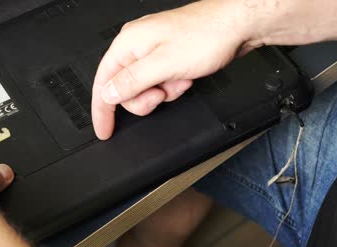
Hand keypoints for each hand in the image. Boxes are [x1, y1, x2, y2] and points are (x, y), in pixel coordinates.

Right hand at [91, 0, 248, 139]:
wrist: (235, 25)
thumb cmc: (205, 35)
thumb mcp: (163, 65)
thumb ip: (131, 81)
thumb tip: (108, 94)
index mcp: (127, 44)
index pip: (103, 82)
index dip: (102, 110)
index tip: (104, 130)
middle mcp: (136, 46)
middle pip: (124, 89)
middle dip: (145, 99)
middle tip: (161, 94)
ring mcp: (151, 51)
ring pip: (144, 88)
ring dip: (163, 92)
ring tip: (179, 79)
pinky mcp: (166, 57)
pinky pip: (159, 82)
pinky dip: (172, 86)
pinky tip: (185, 77)